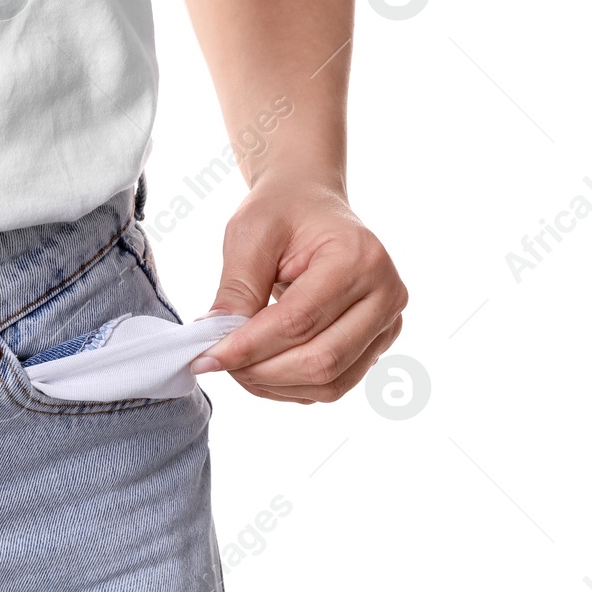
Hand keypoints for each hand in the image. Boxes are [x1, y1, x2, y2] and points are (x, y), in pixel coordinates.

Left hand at [189, 171, 406, 403]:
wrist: (311, 205)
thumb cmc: (282, 212)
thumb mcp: (250, 233)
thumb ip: (237, 288)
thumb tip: (217, 342)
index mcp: (358, 257)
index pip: (299, 320)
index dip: (248, 346)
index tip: (204, 356)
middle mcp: (386, 294)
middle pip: (321, 359)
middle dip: (259, 370)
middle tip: (216, 361)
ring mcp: (387, 323)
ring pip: (330, 382)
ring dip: (273, 384)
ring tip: (235, 363)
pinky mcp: (376, 344)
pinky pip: (334, 384)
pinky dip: (290, 387)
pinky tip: (259, 368)